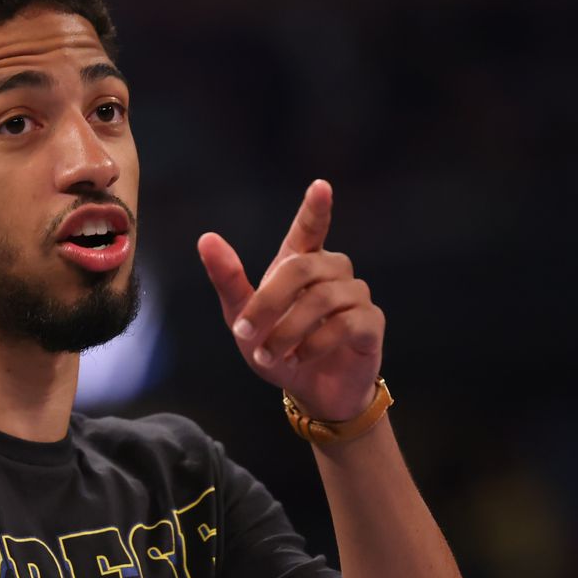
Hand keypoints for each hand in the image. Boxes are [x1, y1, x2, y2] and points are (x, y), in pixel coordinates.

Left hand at [196, 179, 383, 421]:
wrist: (310, 390)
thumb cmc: (277, 348)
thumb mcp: (242, 318)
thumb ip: (228, 280)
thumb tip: (206, 238)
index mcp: (300, 263)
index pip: (310, 228)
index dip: (315, 208)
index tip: (320, 187)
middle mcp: (332, 271)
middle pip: (303, 268)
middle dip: (269, 302)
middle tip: (246, 334)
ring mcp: (355, 296)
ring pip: (323, 298)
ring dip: (288, 331)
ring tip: (270, 356)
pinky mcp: (371, 323)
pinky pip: (346, 324)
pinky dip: (315, 344)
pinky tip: (299, 358)